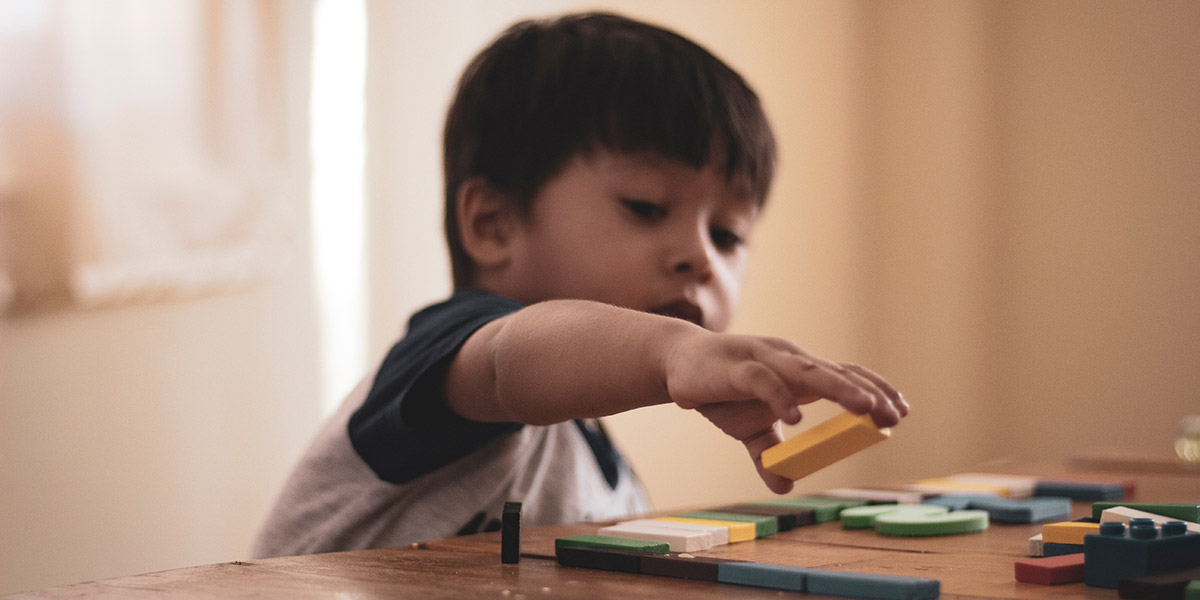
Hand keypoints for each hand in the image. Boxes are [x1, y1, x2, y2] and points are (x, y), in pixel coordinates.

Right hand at [664, 331, 907, 490]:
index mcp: (798, 373)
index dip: (874, 390)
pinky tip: (796, 420)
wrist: (676, 365)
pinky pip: (764, 381)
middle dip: (868, 393)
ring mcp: (764, 360)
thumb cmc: (719, 390)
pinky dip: (781, 399)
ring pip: (808, 372)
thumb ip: (769, 454)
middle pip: (836, 373)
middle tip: (893, 415)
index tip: (900, 413)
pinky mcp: (737, 368)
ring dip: (839, 388)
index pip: (845, 375)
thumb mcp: (748, 430)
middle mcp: (788, 361)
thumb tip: (785, 487)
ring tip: (865, 407)